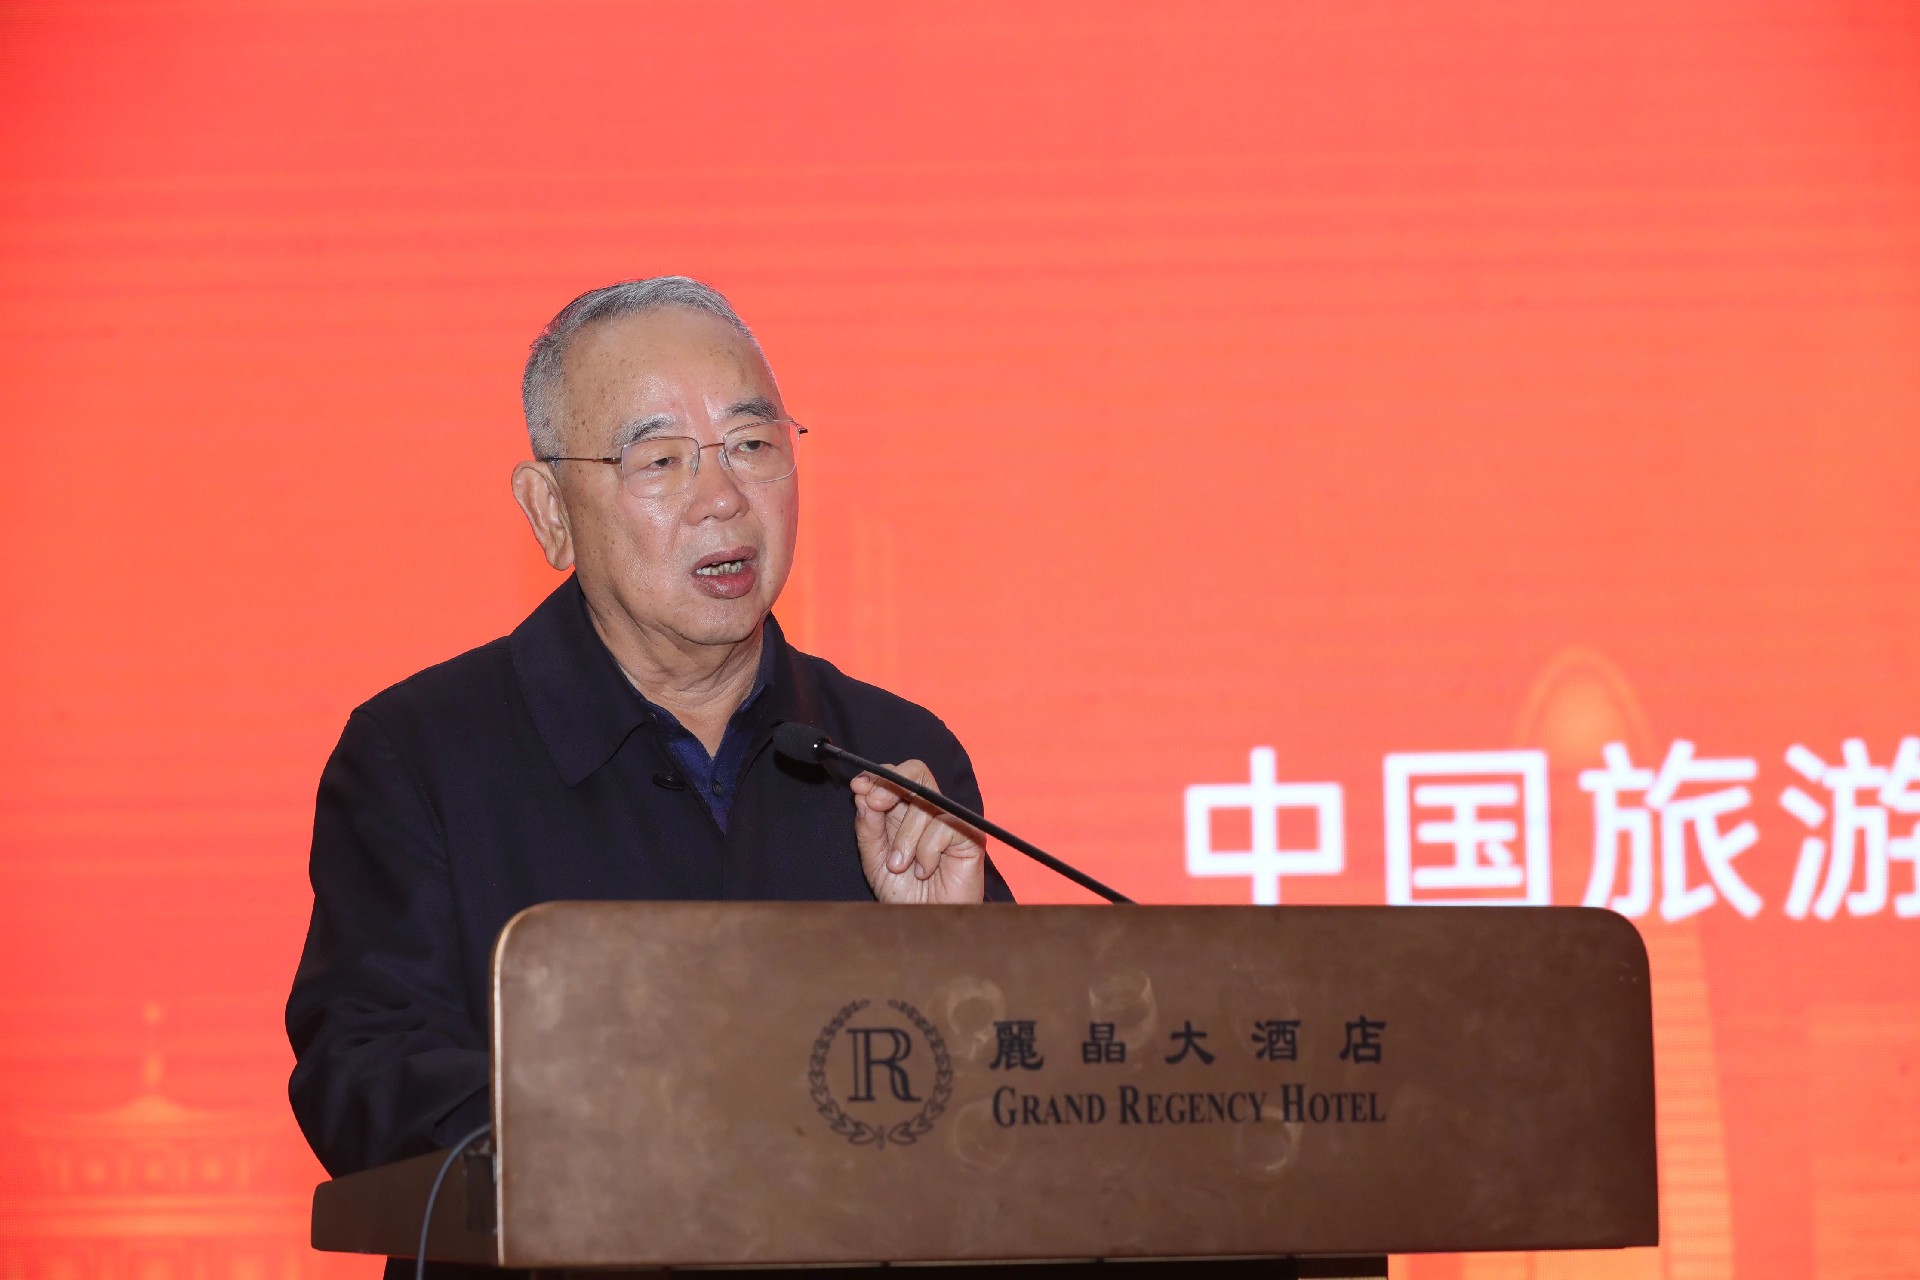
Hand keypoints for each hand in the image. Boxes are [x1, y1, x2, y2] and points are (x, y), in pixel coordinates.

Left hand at [852, 760, 986, 903]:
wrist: (925, 924)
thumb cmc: (903, 893)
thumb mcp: (874, 859)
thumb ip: (868, 826)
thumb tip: (863, 792)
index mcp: (903, 811)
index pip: (894, 775)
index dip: (876, 776)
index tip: (859, 786)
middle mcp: (927, 810)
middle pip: (916, 771)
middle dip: (891, 785)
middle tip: (876, 804)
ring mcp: (950, 820)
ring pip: (924, 803)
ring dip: (904, 838)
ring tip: (900, 866)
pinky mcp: (969, 835)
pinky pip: (943, 827)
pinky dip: (927, 852)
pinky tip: (926, 871)